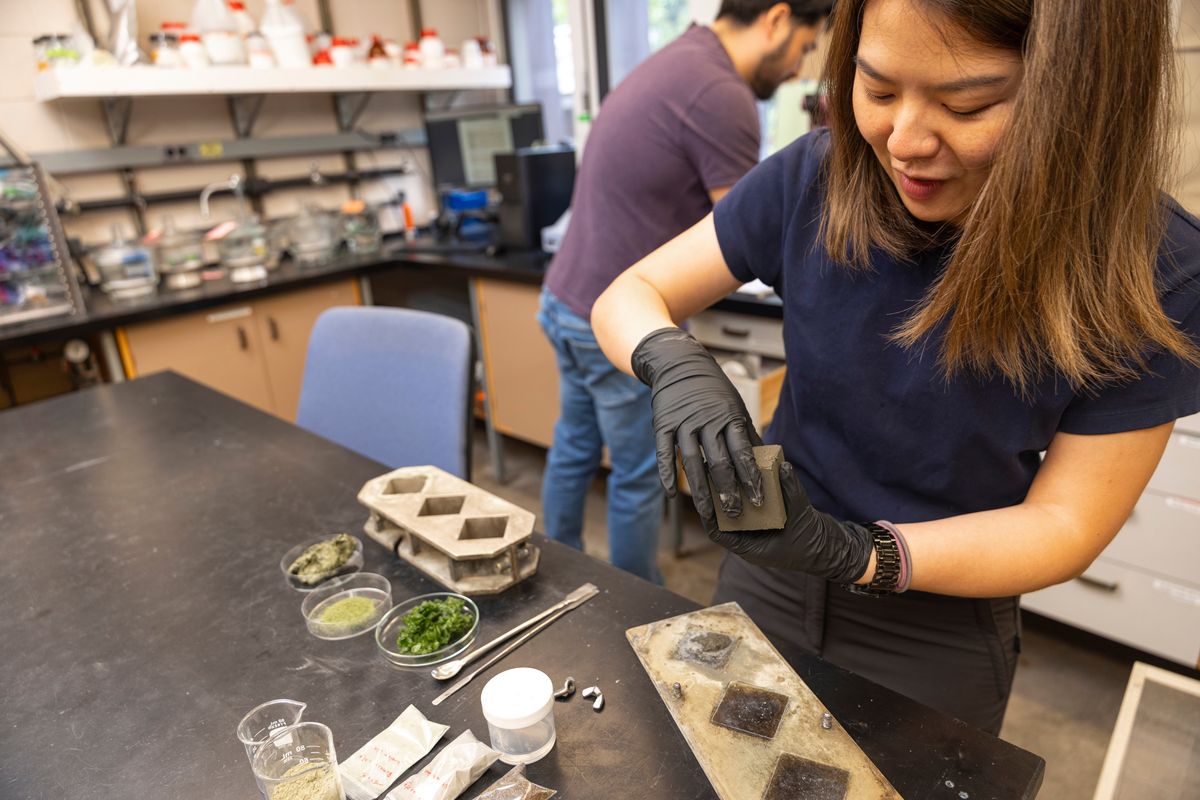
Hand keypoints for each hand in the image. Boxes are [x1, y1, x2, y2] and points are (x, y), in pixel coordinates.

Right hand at [631, 328, 763, 520]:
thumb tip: (765, 458)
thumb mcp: (734, 405)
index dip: (750, 477)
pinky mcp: (662, 425)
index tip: (758, 498)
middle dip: (728, 490)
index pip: (742, 452)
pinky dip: (666, 474)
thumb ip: (745, 432)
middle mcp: (706, 421)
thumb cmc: (712, 388)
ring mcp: (683, 423)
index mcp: (729, 416)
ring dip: (701, 490)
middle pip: (719, 462)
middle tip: (735, 514)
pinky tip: (670, 493)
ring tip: (709, 513)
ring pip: (693, 462)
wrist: (678, 363)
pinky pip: (664, 453)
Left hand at [705, 461, 873, 582]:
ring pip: (733, 512)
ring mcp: (755, 530)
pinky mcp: (762, 520)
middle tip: (707, 476)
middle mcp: (749, 539)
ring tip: (718, 471)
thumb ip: (792, 492)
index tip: (702, 497)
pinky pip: (747, 505)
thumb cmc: (813, 541)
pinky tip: (740, 472)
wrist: (828, 548)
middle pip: (723, 519)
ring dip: (727, 493)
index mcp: (751, 547)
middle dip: (715, 499)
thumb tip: (783, 466)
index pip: (719, 534)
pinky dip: (744, 491)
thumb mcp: (802, 516)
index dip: (708, 516)